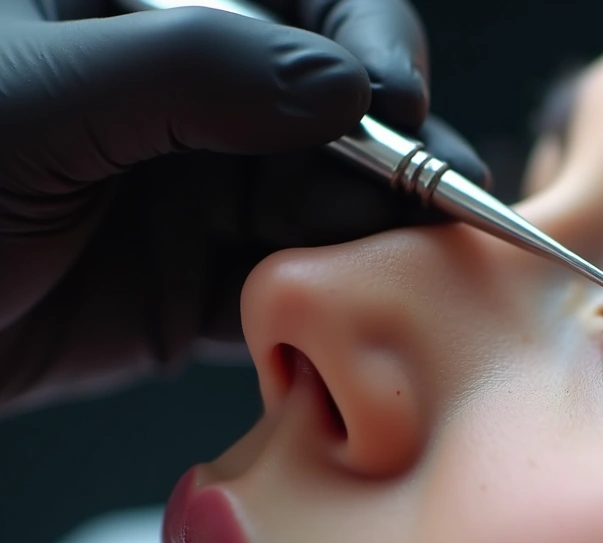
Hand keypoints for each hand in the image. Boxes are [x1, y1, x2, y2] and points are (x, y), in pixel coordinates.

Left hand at [0, 0, 489, 411]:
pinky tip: (345, 321)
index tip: (396, 105)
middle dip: (394, 160)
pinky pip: (289, 290)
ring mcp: (200, 197)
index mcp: (153, 21)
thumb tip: (347, 90)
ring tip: (405, 271)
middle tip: (434, 210)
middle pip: (342, 118)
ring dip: (374, 239)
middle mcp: (193, 106)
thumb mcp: (37, 100)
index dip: (371, 45)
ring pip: (328, 208)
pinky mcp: (194, 289)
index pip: (307, 7)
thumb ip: (195, 73)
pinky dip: (326, 309)